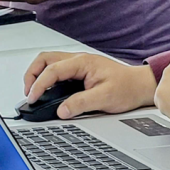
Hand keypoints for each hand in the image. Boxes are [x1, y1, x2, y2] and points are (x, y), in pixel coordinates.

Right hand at [23, 51, 157, 119]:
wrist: (140, 86)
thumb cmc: (127, 88)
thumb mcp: (105, 98)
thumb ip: (82, 103)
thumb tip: (62, 110)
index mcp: (83, 63)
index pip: (52, 70)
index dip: (39, 84)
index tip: (33, 98)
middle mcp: (79, 60)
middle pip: (45, 59)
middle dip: (32, 74)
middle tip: (29, 93)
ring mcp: (79, 65)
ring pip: (50, 62)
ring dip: (38, 75)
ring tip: (34, 92)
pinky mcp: (80, 71)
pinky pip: (57, 70)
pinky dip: (47, 78)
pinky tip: (47, 91)